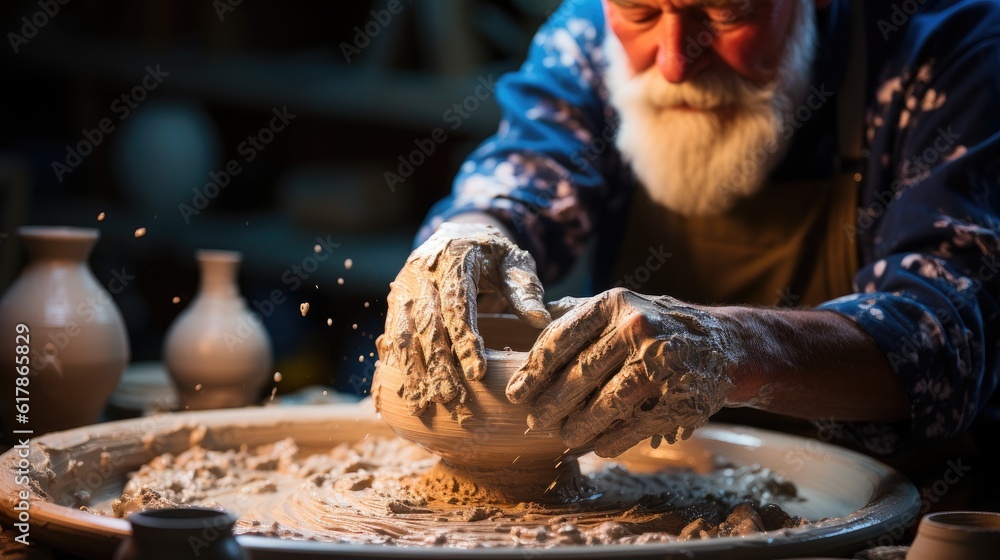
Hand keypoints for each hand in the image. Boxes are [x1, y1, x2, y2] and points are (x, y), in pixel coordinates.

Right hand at [377, 222, 550, 416]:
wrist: (457, 234)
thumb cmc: (491, 254)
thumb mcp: (513, 262)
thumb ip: (524, 289)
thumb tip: (541, 321)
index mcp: (453, 258)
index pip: (457, 305)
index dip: (465, 341)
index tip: (478, 374)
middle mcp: (421, 272)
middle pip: (425, 323)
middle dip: (437, 364)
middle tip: (451, 399)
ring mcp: (403, 288)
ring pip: (401, 333)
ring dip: (412, 371)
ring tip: (423, 405)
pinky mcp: (394, 303)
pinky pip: (391, 337)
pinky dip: (397, 366)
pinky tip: (405, 393)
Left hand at [505, 288, 738, 456]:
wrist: (725, 343)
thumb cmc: (659, 325)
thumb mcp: (621, 305)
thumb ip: (579, 313)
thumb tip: (528, 321)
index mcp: (614, 303)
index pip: (560, 339)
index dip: (533, 371)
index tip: (516, 393)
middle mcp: (636, 327)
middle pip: (579, 375)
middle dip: (552, 404)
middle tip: (535, 421)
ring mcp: (661, 362)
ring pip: (606, 404)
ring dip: (580, 427)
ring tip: (566, 437)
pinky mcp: (680, 395)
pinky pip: (635, 424)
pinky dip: (613, 439)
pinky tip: (598, 446)